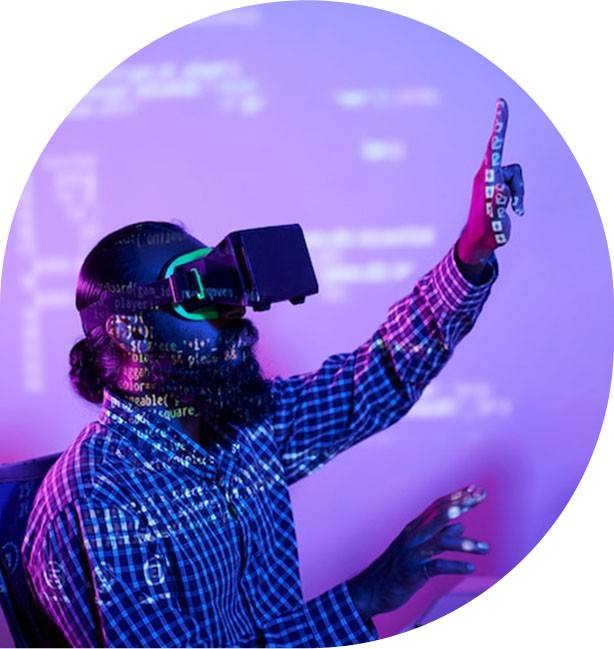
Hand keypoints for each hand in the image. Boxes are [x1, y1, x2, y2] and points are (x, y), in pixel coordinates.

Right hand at [347, 485, 488, 619]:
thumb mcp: (418, 548)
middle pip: (440, 515)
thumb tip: (460, 527)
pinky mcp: (412, 571)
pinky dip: (454, 566)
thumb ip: (439, 535)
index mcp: (414, 527)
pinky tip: (471, 567)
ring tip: (485, 548)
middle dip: (461, 504)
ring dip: (464, 544)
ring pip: (440, 541)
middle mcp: (413, 535)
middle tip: (480, 496)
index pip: (438, 505)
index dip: (457, 496)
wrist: (371, 589)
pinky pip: (436, 566)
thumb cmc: (396, 567)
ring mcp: (412, 552)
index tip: (476, 489)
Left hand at [457, 98, 524, 264]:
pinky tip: (515, 212)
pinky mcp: (498, 188)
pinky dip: (519, 197)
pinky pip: (516, 185)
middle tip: (501, 103)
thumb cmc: (486, 234)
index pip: (494, 148)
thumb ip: (497, 205)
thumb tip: (500, 188)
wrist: (479, 243)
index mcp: (485, 180)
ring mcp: (492, 181)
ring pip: (516, 175)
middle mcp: (487, 176)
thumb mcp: (493, 222)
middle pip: (505, 156)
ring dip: (520, 191)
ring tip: (513, 210)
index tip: (501, 105)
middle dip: (501, 130)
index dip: (500, 127)